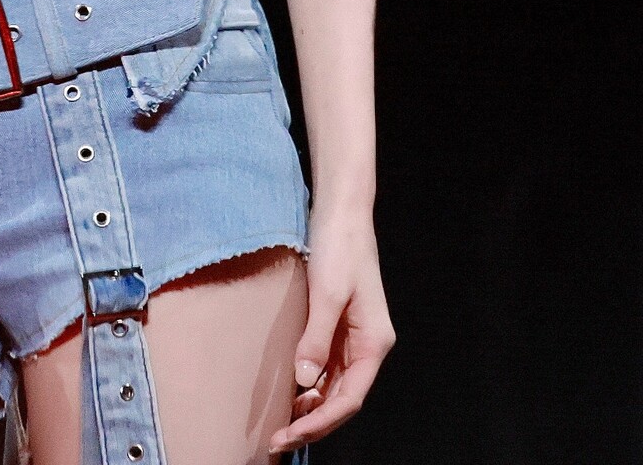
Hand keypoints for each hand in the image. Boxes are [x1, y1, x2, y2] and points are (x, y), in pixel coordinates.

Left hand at [268, 203, 395, 454]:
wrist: (342, 210)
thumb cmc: (340, 246)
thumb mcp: (328, 293)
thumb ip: (316, 338)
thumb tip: (303, 382)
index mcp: (373, 342)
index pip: (349, 399)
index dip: (320, 422)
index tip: (290, 435)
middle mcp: (366, 345)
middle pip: (342, 398)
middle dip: (312, 422)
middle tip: (276, 441)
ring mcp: (352, 336)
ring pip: (332, 386)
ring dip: (309, 408)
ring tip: (278, 425)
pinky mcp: (337, 325)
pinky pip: (324, 366)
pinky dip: (307, 384)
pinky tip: (288, 393)